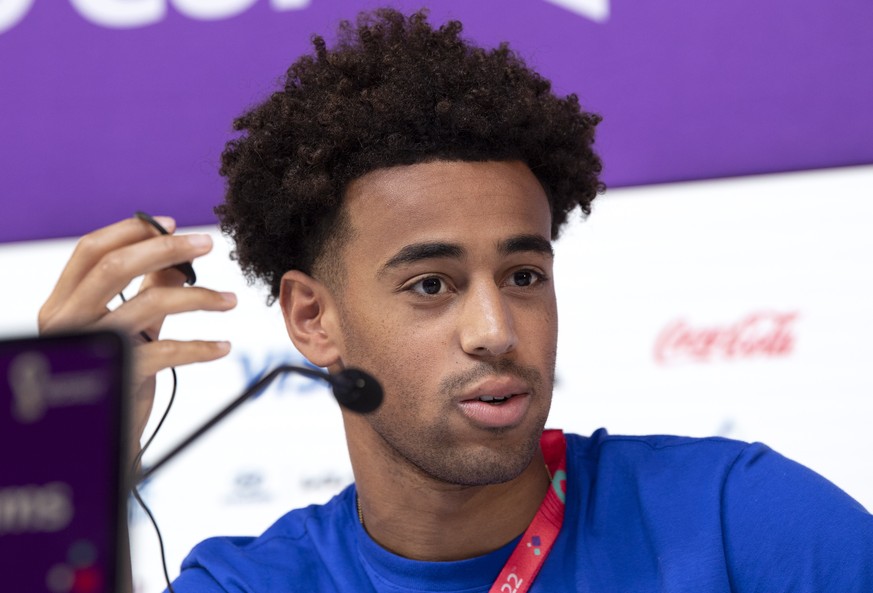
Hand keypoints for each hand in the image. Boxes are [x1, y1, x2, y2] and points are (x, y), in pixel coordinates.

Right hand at [38, 216, 236, 462]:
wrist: (106, 440)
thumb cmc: (119, 375)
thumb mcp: (132, 327)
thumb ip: (148, 289)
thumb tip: (179, 256)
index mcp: (63, 303)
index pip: (90, 251)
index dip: (133, 231)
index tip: (174, 224)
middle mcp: (68, 322)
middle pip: (115, 266)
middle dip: (167, 248)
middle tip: (208, 244)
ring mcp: (92, 347)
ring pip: (150, 302)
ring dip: (200, 297)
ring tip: (231, 301)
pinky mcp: (120, 374)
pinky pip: (169, 350)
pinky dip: (202, 347)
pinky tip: (223, 346)